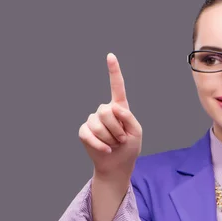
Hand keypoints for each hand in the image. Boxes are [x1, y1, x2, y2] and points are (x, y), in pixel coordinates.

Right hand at [78, 53, 141, 177]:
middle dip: (117, 129)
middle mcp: (104, 111)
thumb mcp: (137, 132)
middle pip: (107, 111)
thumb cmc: (129, 147)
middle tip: (122, 139)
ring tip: (114, 144)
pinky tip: (106, 150)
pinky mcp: (84, 131)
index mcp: (119, 108)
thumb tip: (113, 108)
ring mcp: (93, 120)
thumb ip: (129, 118)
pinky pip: (89, 135)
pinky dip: (100, 145)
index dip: (113, 71)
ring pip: (99, 125)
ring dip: (110, 139)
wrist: (117, 164)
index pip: (117, 87)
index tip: (110, 56)